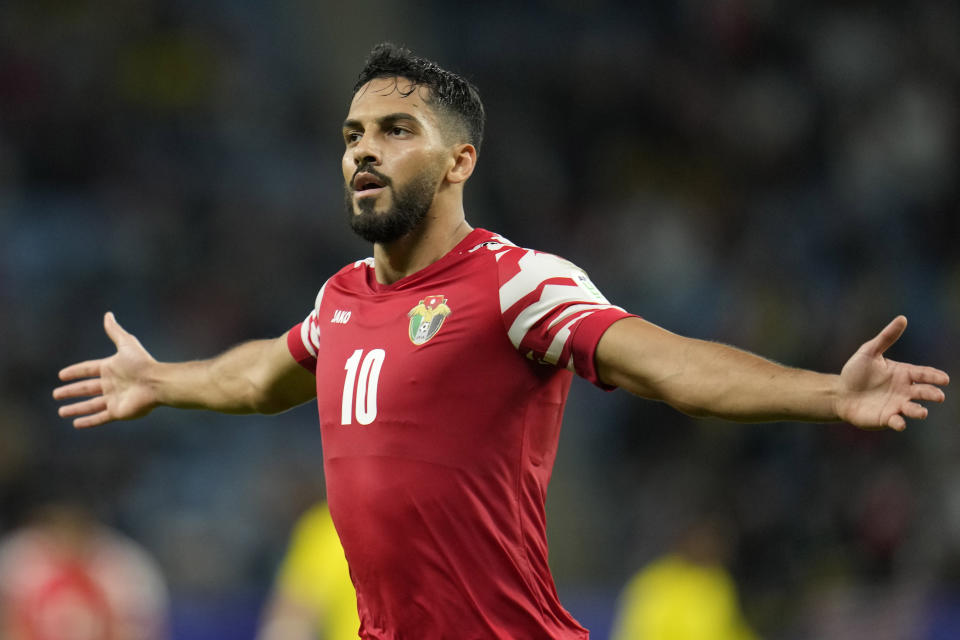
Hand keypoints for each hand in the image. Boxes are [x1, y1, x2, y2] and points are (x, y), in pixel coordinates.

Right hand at [53, 312, 159, 427]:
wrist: (156, 383)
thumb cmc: (142, 363)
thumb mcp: (126, 344)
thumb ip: (115, 331)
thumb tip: (108, 314)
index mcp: (111, 369)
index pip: (88, 370)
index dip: (75, 372)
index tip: (62, 375)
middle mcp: (111, 384)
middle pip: (86, 389)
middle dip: (71, 392)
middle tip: (56, 395)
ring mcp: (114, 399)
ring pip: (90, 405)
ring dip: (76, 408)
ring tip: (61, 412)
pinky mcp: (118, 412)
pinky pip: (99, 418)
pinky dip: (88, 421)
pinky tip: (76, 423)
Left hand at [836, 316, 949, 430]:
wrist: (840, 392)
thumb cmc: (856, 372)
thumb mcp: (869, 351)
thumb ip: (886, 337)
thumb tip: (902, 318)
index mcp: (903, 374)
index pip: (923, 374)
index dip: (934, 377)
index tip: (944, 379)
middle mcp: (904, 391)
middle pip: (923, 392)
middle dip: (932, 394)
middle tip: (938, 396)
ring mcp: (896, 405)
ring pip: (913, 409)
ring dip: (918, 411)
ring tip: (921, 412)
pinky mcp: (886, 418)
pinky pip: (896, 421)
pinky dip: (899, 423)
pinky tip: (898, 422)